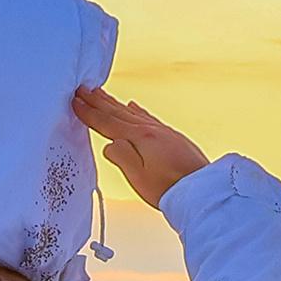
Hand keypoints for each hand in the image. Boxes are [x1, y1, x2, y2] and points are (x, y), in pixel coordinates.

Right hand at [72, 84, 209, 207]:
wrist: (204, 190)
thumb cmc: (172, 189)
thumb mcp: (139, 177)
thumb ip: (122, 157)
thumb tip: (110, 145)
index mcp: (140, 138)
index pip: (108, 122)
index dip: (90, 113)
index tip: (76, 102)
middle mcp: (152, 130)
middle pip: (119, 112)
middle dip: (98, 100)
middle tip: (83, 89)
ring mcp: (163, 132)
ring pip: (132, 112)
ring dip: (115, 102)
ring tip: (101, 93)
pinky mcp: (172, 137)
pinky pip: (148, 117)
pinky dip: (137, 110)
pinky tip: (134, 107)